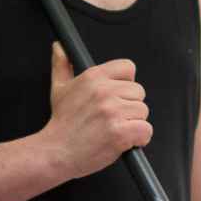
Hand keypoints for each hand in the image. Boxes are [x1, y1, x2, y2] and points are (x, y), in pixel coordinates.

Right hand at [44, 44, 151, 180]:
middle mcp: (104, 91)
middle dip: (129, 107)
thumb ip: (62, 65)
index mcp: (93, 77)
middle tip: (111, 118)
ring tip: (114, 130)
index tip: (118, 95)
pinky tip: (123, 141)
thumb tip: (59, 47)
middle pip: (139, 92)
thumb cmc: (61, 125)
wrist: (55, 152)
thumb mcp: (59, 89)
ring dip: (134, 124)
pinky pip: (146, 130)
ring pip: (143, 111)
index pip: (128, 67)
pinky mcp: (120, 132)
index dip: (126, 83)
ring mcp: (113, 112)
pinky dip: (139, 139)